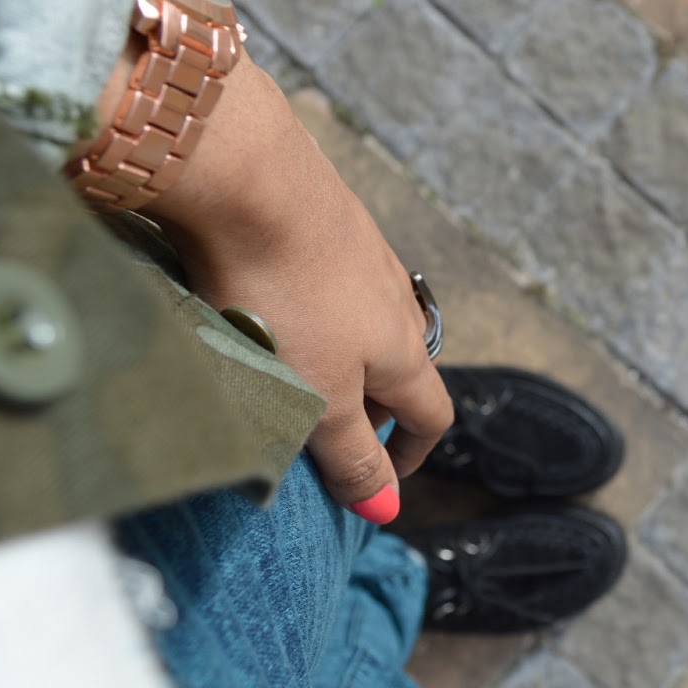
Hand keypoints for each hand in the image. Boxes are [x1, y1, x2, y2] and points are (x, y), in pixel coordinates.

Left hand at [99, 50, 452, 521]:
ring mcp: (362, 251)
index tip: (387, 475)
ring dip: (346, 348)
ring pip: (369, 313)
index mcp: (403, 349)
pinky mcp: (322, 215)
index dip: (415, 451)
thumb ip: (352, 453)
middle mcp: (395, 298)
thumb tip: (388, 511)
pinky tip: (270, 297)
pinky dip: (313, 301)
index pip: (435, 412)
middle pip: (406, 359)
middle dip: (380, 399)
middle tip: (334, 424)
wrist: (252, 176)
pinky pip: (331, 274)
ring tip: (298, 363)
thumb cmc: (285, 297)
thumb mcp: (319, 396)